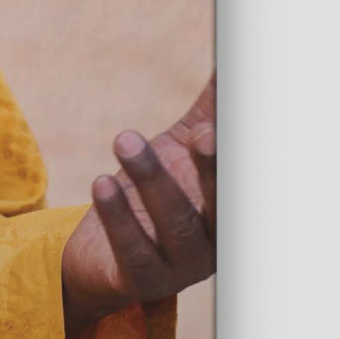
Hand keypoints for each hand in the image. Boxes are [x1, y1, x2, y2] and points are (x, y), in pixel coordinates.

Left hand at [60, 74, 215, 331]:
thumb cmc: (156, 193)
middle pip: (223, 205)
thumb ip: (212, 110)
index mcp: (232, 206)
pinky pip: (134, 251)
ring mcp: (184, 266)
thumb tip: (232, 57)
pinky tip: (101, 183)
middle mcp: (219, 240)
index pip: (238, 178)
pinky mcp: (143, 281)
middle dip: (214, 169)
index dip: (234, 155)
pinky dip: (119, 218)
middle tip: (202, 134)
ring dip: (151, 179)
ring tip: (125, 138)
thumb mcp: (182, 148)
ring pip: (176, 224)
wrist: (102, 258)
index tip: (225, 124)